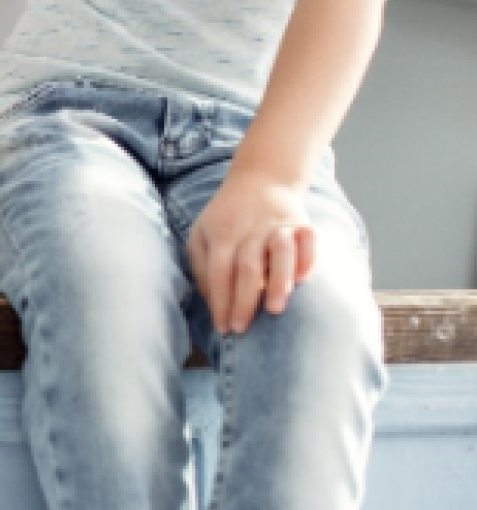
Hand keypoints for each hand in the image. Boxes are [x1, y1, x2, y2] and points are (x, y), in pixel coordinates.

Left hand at [187, 170, 317, 334]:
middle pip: (247, 268)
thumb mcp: (201, 234)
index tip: (223, 329)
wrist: (260, 180)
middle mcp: (250, 231)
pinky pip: (308, 241)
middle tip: (242, 329)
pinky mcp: (302, 222)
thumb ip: (200, 266)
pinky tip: (303, 280)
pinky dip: (307, 259)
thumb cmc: (226, 218)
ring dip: (279, 281)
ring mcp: (277, 226)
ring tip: (276, 309)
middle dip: (244, 301)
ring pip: (280, 253)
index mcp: (222, 235)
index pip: (219, 273)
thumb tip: (209, 300)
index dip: (220, 302)